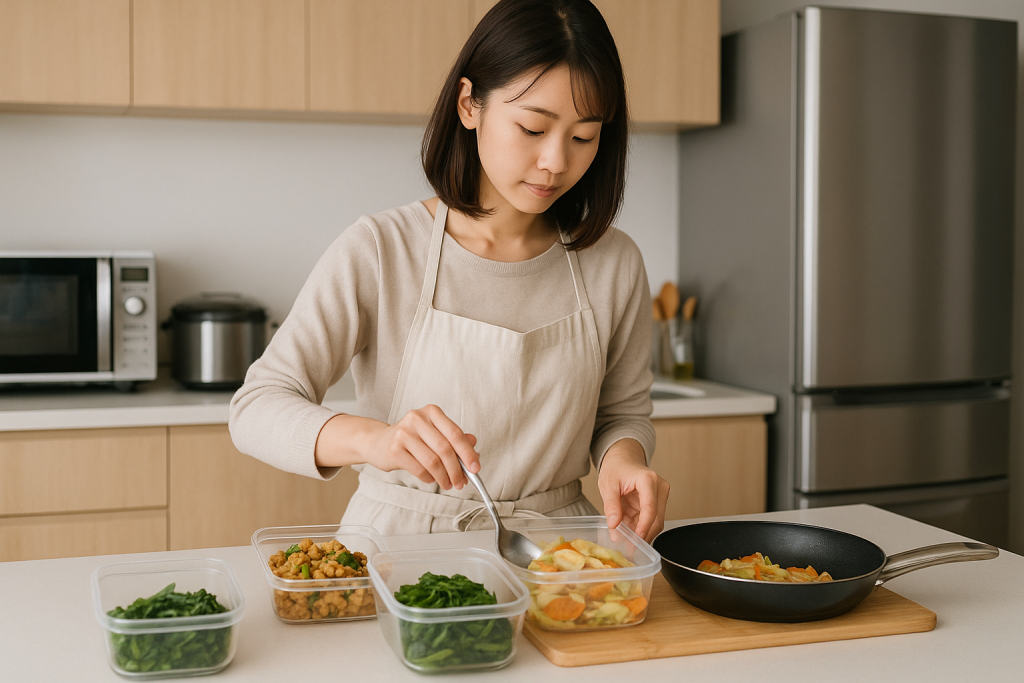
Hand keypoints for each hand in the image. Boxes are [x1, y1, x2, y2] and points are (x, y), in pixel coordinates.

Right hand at [315, 405, 479, 489]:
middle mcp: (417, 419)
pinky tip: (430, 478)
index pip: (455, 433)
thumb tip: (474, 447)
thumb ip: (453, 438)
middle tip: (461, 482)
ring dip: (444, 477)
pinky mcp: (394, 450)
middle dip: (457, 470)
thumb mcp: (433, 434)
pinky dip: (429, 478)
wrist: (377, 442)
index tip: (476, 468)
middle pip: (445, 449)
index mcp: (431, 412)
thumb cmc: (410, 439)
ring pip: (433, 461)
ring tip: (447, 484)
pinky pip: (419, 469)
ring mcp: (404, 433)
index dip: (468, 453)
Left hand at [597, 441, 669, 542]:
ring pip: (655, 523)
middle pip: (656, 519)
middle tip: (628, 550)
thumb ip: (611, 505)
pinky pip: (650, 521)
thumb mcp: (608, 485)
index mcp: (648, 480)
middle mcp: (660, 488)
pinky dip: (639, 529)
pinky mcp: (657, 503)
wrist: (623, 459)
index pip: (650, 508)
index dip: (643, 526)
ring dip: (640, 534)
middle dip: (642, 535)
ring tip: (626, 545)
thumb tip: (614, 526)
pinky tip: (628, 536)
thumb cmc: (616, 468)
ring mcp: (660, 496)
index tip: (635, 540)